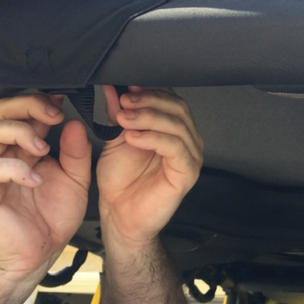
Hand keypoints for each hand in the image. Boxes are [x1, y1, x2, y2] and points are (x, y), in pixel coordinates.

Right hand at [0, 94, 90, 279]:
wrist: (38, 256)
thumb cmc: (52, 218)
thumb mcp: (76, 181)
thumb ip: (77, 153)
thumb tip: (75, 123)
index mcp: (25, 150)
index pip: (21, 112)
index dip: (39, 100)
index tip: (63, 99)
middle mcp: (4, 156)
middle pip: (0, 112)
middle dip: (27, 105)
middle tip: (53, 115)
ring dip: (19, 132)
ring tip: (43, 148)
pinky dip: (15, 169)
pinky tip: (35, 180)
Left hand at [97, 87, 202, 251]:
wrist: (120, 217)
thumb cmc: (121, 181)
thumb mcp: (116, 138)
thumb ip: (118, 114)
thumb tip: (113, 87)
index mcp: (174, 128)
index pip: (170, 98)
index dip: (150, 89)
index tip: (126, 86)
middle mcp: (187, 138)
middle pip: (177, 107)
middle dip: (149, 100)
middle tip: (124, 102)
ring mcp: (191, 155)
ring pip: (177, 124)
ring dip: (148, 117)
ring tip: (123, 119)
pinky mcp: (188, 172)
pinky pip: (175, 147)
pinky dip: (153, 138)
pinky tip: (132, 137)